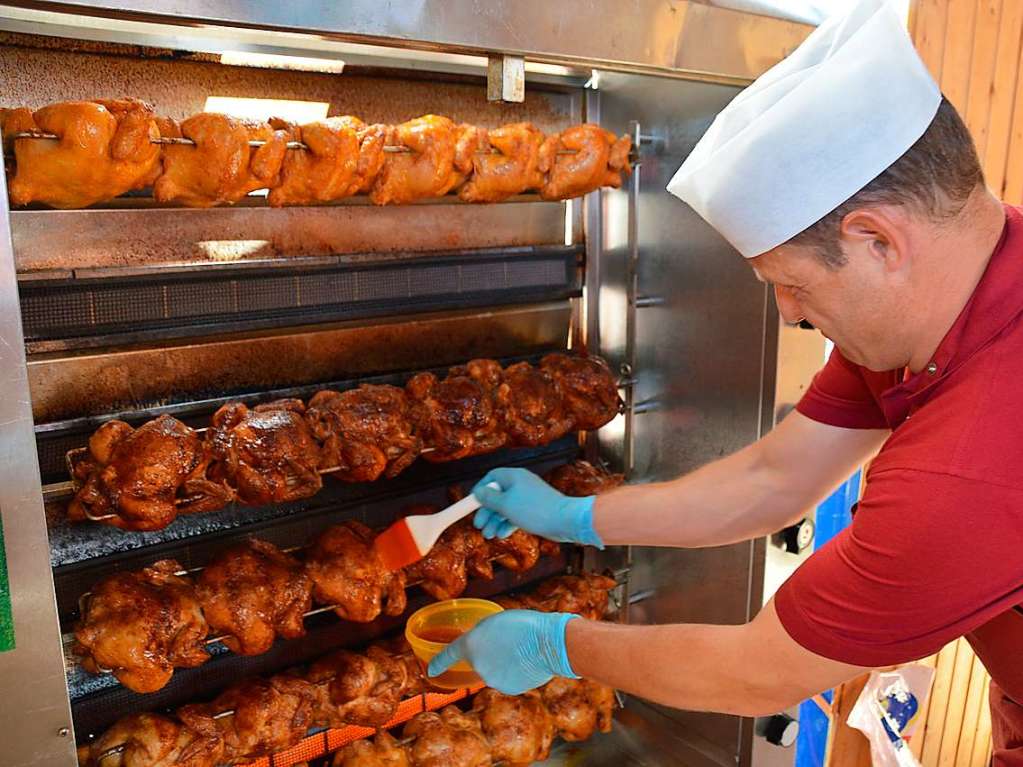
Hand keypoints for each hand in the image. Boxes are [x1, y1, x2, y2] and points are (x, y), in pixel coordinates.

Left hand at [427, 610, 579, 694]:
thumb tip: (482, 644)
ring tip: (520, 650)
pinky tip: (526, 662)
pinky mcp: (508, 688)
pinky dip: (514, 673)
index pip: (449, 655)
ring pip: (493, 670)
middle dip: (490, 653)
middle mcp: (478, 665)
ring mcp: (492, 679)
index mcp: (472, 644)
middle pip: (478, 660)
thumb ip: (482, 634)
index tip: (430, 671)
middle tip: (508, 641)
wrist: (549, 644)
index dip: (438, 662)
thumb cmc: (525, 625)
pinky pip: (506, 679)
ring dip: (502, 663)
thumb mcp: (496, 620)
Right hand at [471, 468, 602, 546]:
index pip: (491, 477)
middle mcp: (521, 484)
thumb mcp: (505, 504)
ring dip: (495, 521)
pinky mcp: (535, 510)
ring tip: (488, 535)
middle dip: (486, 511)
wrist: (565, 520)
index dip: (480, 490)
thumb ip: (489, 498)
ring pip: (506, 507)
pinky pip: (516, 515)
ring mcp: (529, 497)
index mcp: (513, 476)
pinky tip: (502, 535)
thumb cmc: (534, 509)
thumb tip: (478, 492)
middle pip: (497, 495)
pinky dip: (508, 524)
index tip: (471, 504)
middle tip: (478, 525)